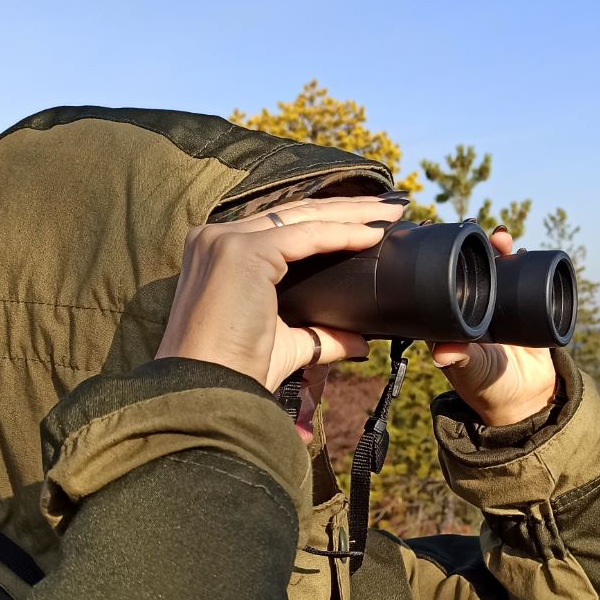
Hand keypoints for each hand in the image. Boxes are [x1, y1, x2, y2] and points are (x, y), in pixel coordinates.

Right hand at [156, 195, 407, 393]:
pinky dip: (342, 234)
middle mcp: (215, 238)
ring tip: (391, 212)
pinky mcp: (241, 251)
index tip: (369, 221)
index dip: (328, 220)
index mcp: (219, 252)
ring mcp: (225, 240)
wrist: (207, 391)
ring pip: (302, 217)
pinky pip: (305, 236)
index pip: (282, 225)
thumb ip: (319, 335)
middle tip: (391, 207)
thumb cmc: (236, 371)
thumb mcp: (286, 343)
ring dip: (353, 213)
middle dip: (347, 208)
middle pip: (294, 213)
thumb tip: (360, 342)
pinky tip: (372, 235)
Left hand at [430, 226, 559, 427]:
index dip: (436, 258)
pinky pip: (523, 280)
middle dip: (471, 245)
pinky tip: (525, 250)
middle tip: (473, 225)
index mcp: (448, 318)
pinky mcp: (522, 308)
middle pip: (469, 267)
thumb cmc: (487, 389)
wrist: (526, 399)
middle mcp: (470, 307)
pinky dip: (524, 263)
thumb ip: (459, 361)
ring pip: (496, 269)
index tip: (433, 232)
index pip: (437, 281)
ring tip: (502, 235)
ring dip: (498, 249)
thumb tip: (440, 353)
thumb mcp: (470, 374)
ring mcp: (497, 305)